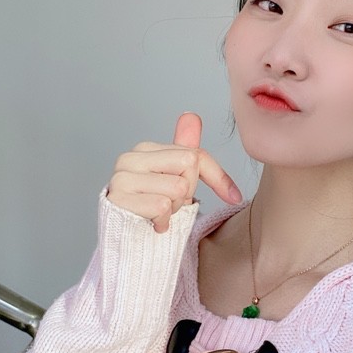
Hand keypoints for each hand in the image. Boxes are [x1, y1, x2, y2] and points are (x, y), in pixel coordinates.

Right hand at [107, 112, 241, 232]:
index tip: (234, 197)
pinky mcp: (118, 199)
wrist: (127, 236)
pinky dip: (163, 221)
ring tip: (159, 212)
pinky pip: (161, 206)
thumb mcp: (175, 177)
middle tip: (171, 203)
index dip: (218, 177)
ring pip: (177, 188)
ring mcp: (121, 177)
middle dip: (187, 192)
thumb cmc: (153, 204)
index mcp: (145, 148)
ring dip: (174, 209)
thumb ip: (185, 148)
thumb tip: (191, 115)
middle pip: (188, 165)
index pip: (195, 155)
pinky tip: (152, 222)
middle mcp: (130, 158)